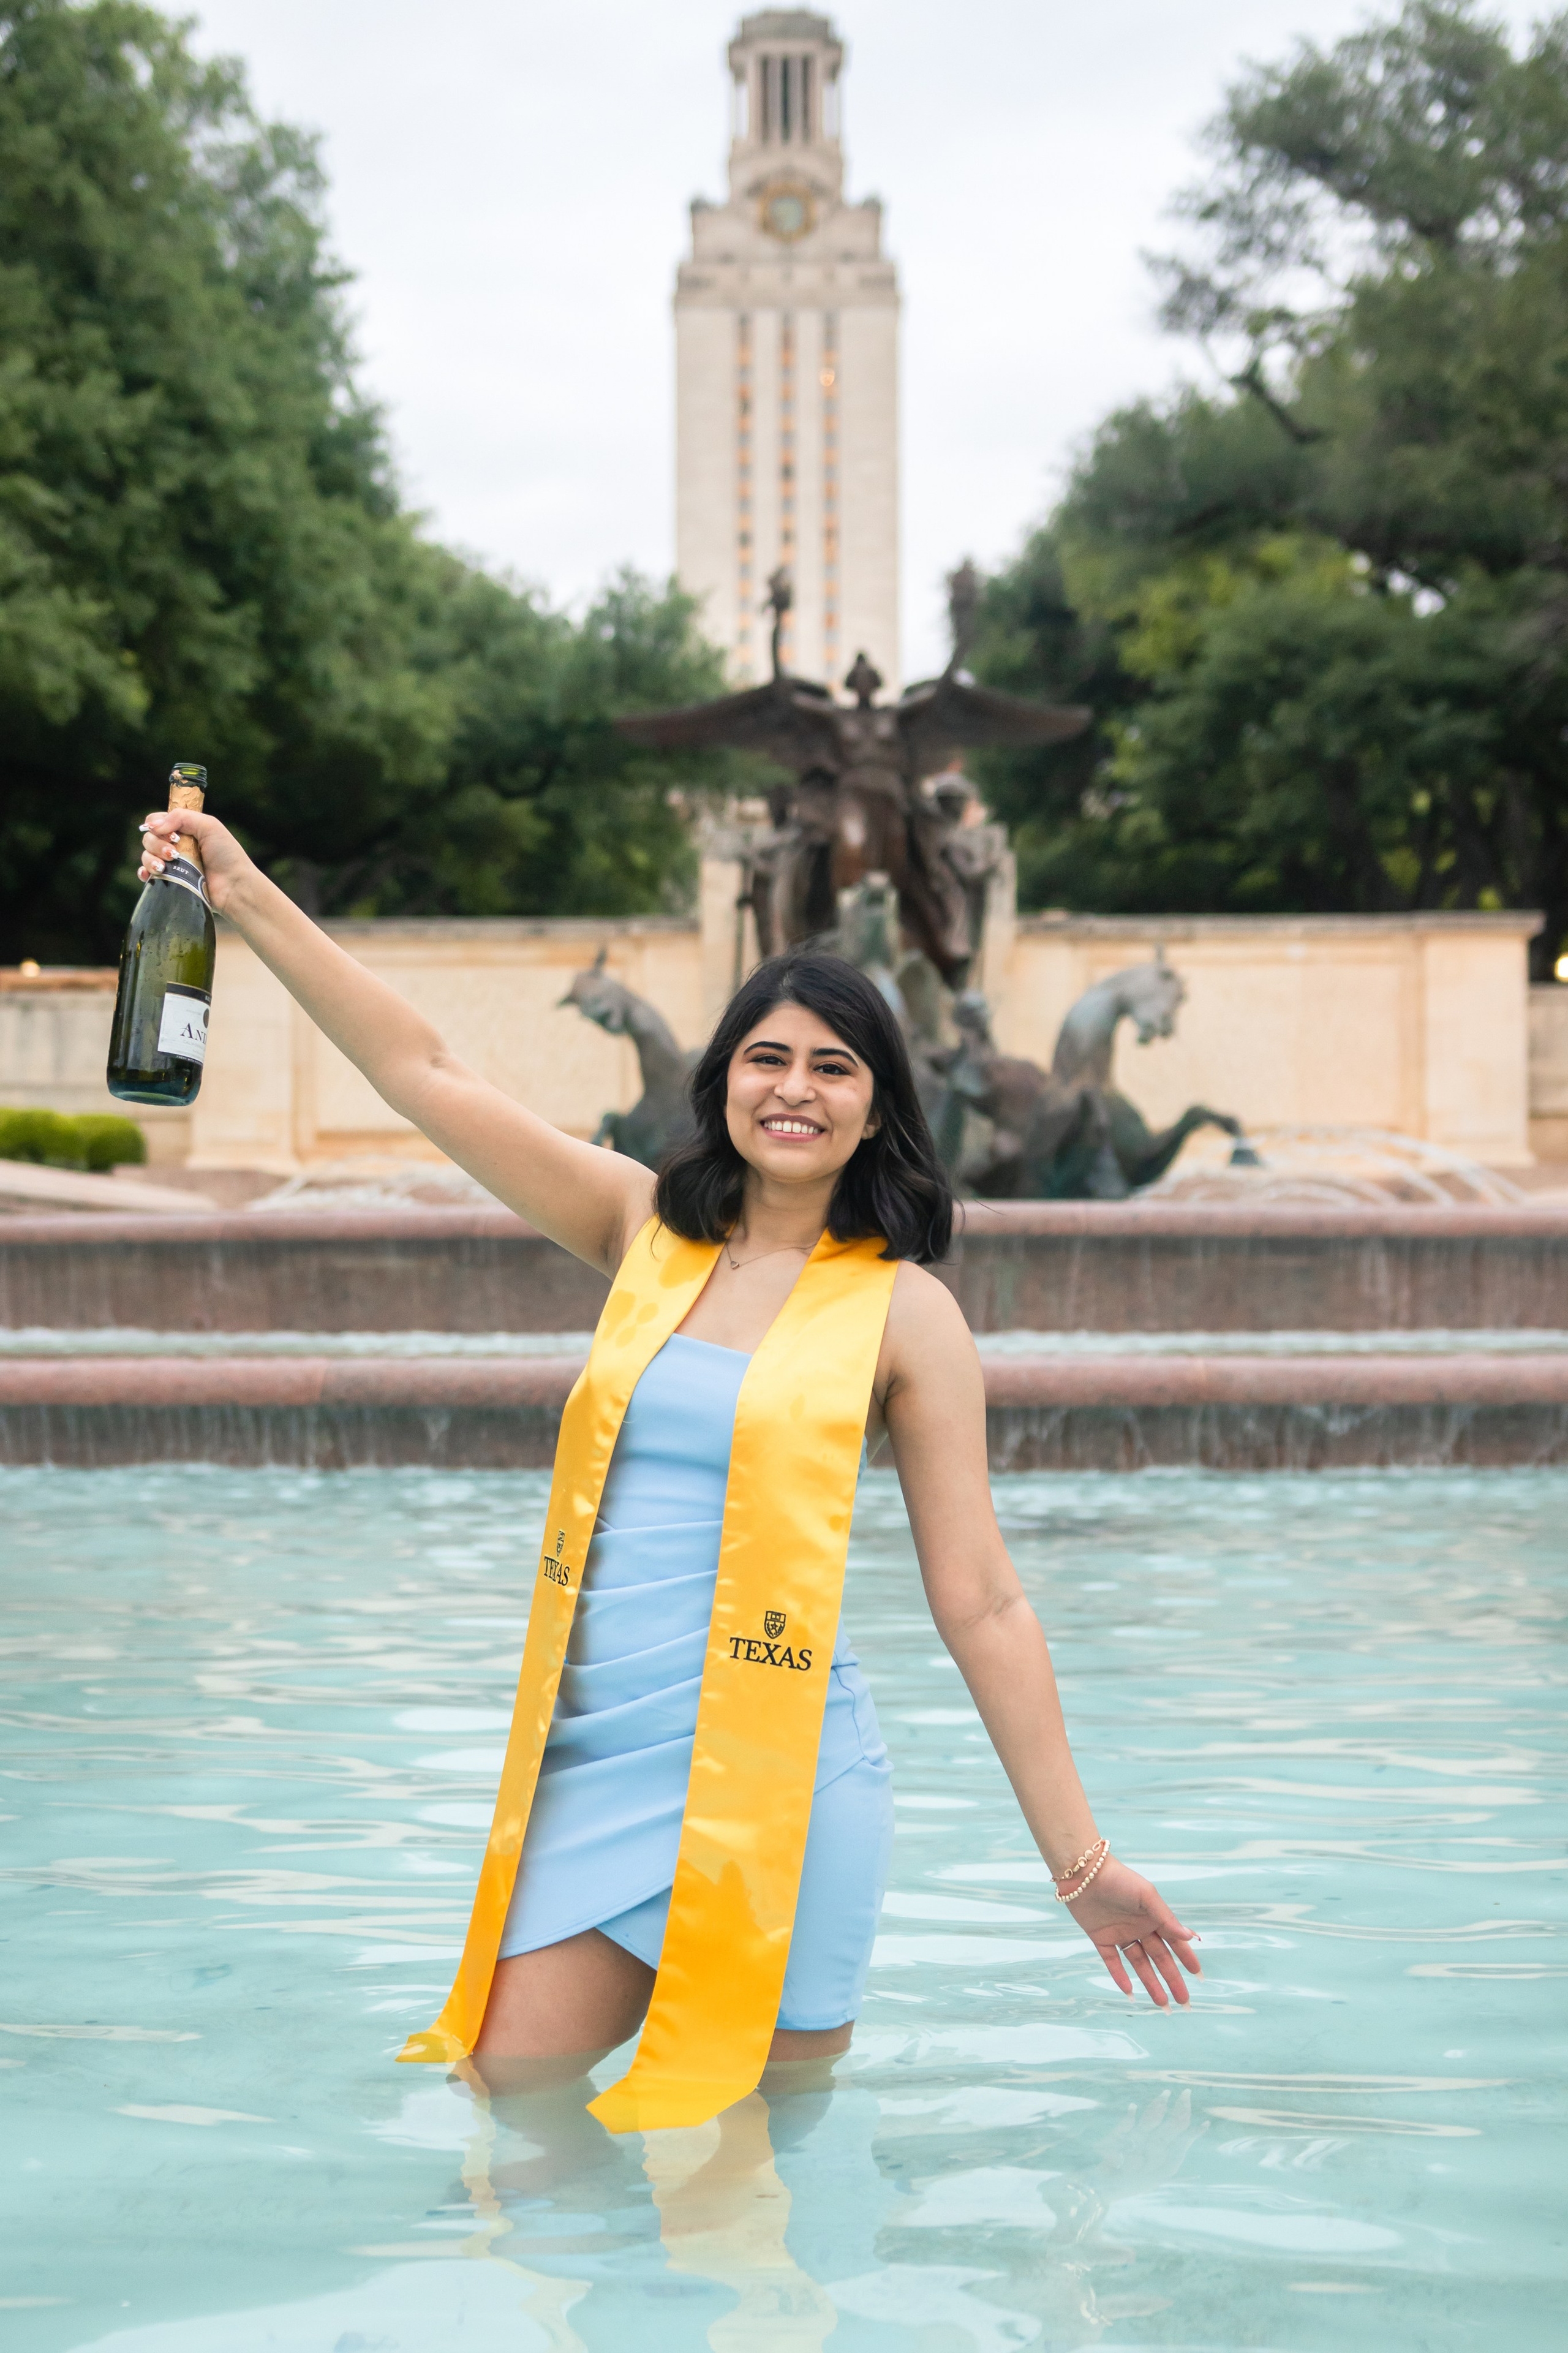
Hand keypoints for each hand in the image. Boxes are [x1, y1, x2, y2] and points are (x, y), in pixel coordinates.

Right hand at [138, 807, 253, 914]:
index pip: (156, 820)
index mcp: (184, 829)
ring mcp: (172, 864)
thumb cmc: (226, 855)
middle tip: (173, 853)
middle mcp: (176, 845)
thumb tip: (152, 825)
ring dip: (150, 859)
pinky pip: (147, 875)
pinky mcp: (171, 881)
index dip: (158, 825)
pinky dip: (144, 873)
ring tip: (165, 866)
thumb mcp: (209, 825)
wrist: (234, 886)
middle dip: (156, 844)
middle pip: (149, 838)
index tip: (173, 835)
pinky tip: (151, 874)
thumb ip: (181, 817)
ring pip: (146, 856)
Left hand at [1063, 1853, 1200, 2007]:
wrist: (1084, 1873)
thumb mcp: (1147, 1897)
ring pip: (1139, 1964)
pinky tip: (1130, 1992)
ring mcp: (1120, 1934)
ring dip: (1150, 1983)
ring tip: (1162, 2004)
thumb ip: (1167, 1919)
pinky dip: (1120, 1977)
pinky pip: (1113, 1961)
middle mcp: (1139, 1927)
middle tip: (1183, 2001)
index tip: (1198, 1975)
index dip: (1186, 1957)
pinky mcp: (1101, 1938)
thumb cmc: (1119, 1880)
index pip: (1174, 1941)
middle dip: (1172, 1979)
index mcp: (1153, 1916)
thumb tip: (1190, 1937)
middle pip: (1159, 1958)